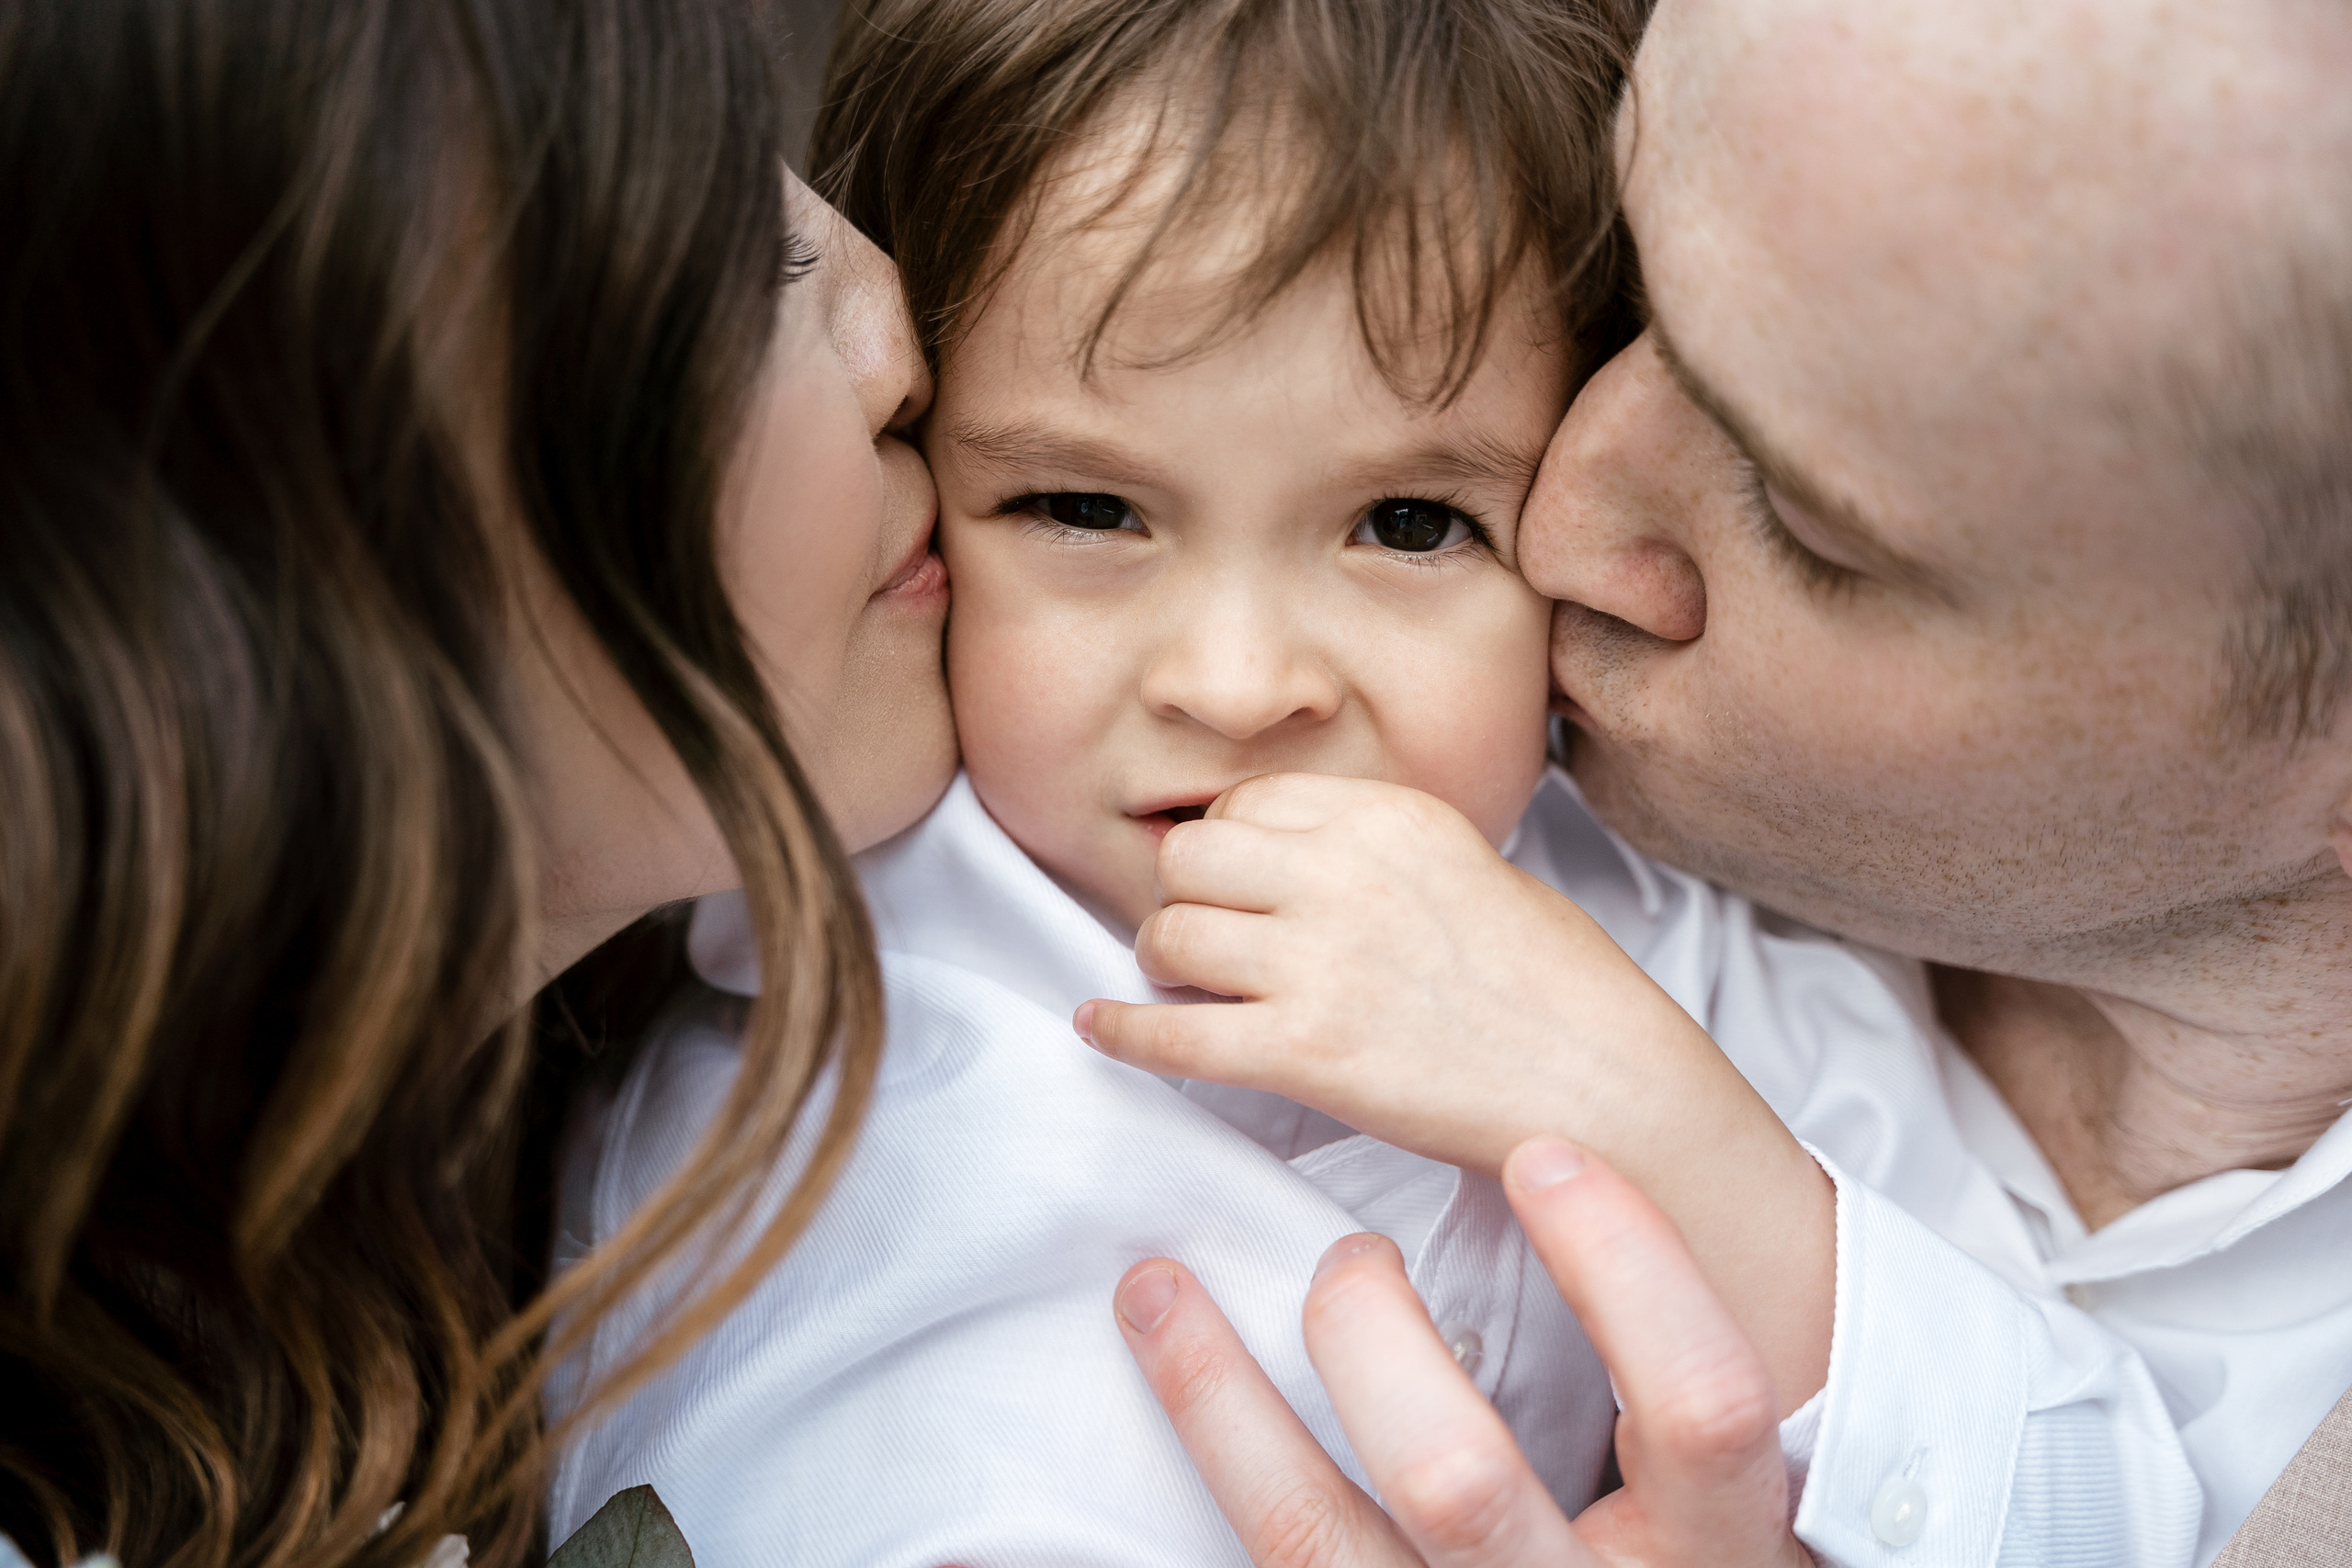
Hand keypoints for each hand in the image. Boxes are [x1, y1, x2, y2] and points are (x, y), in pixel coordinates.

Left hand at [1077, 773, 1830, 1410]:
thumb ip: (1373, 854)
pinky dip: (1123, 1031)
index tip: (1228, 883)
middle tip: (1199, 937)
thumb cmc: (1555, 991)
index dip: (1225, 849)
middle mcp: (1346, 873)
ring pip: (1169, 934)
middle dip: (1182, 898)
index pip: (1247, 805)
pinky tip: (1101, 1030)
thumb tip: (1280, 862)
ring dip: (1162, 964)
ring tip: (1182, 987)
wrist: (1609, 1085)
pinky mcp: (1308, 1050)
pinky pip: (1173, 1032)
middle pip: (1187, 859)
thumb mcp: (1470, 869)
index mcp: (1390, 817)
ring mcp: (1323, 961)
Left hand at [1112, 1138, 1815, 1567]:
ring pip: (1313, 1533)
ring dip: (1220, 1396)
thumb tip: (1579, 1178)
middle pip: (1459, 1480)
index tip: (1542, 1153)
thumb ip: (1680, 1394)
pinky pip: (1269, 1551)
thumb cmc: (1674, 1562)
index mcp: (1713, 1558)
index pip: (1700, 1404)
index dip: (1622, 1265)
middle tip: (1350, 1253)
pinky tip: (1154, 1355)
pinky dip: (1199, 1440)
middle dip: (1370, 1337)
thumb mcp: (1721, 1504)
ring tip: (1167, 1292)